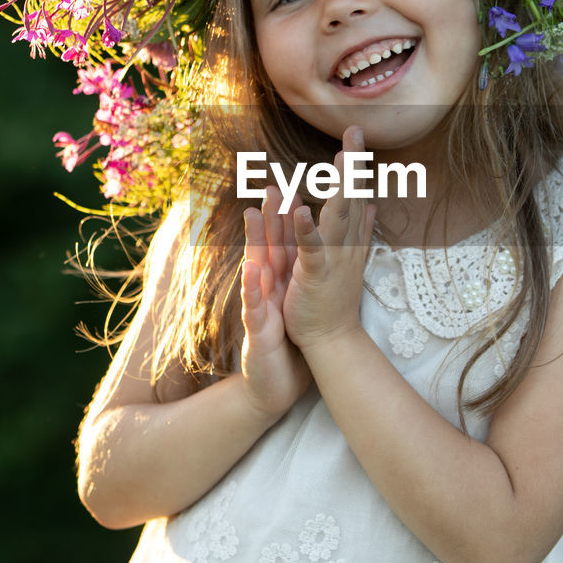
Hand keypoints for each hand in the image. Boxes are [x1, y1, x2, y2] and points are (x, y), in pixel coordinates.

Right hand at [241, 185, 312, 418]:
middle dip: (269, 216)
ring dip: (253, 242)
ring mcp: (260, 305)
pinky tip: (250, 270)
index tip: (292, 182)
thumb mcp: (296, 300)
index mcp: (281, 279)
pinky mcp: (257, 328)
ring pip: (255, 267)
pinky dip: (251, 287)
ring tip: (252, 213)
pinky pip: (254, 305)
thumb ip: (300, 274)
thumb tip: (311, 250)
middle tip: (270, 184)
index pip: (284, 243)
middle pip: (268, 246)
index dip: (287, 214)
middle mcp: (268, 287)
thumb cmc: (287, 337)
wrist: (278, 380)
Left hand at [283, 126, 375, 355]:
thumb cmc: (336, 299)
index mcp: (351, 238)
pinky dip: (307, 228)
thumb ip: (359, 230)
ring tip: (341, 158)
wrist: (332, 339)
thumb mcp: (351, 259)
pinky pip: (311, 247)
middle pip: (353, 197)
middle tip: (355, 130)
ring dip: (340, 187)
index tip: (355, 133)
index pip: (356, 193)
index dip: (356, 164)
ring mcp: (334, 257)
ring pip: (338, 216)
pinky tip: (301, 209)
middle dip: (353, 163)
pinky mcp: (316, 273)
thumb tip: (370, 204)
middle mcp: (347, 243)